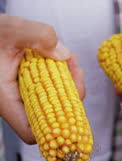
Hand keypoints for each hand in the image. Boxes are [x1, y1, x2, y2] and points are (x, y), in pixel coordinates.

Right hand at [0, 15, 83, 143]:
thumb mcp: (13, 28)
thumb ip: (40, 36)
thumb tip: (64, 54)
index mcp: (5, 97)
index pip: (31, 132)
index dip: (57, 124)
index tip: (73, 96)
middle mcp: (11, 100)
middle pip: (47, 115)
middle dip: (69, 94)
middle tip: (75, 69)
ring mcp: (17, 92)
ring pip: (48, 99)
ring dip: (66, 81)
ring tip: (70, 58)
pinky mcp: (22, 82)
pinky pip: (44, 86)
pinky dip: (56, 73)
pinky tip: (62, 56)